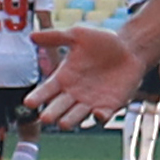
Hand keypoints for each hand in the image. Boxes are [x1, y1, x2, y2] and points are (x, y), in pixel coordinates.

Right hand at [27, 21, 152, 129]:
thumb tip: (32, 36)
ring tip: (63, 123)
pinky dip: (100, 117)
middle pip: (59, 107)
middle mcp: (74, 93)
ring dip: (71, 120)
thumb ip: (56, 37)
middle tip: (45, 117)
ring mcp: (91, 102)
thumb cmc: (103, 42)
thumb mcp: (78, 35)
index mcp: (64, 77)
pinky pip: (102, 115)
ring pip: (77, 115)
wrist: (130, 48)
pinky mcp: (109, 106)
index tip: (29, 102)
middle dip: (52, 113)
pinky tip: (97, 113)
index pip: (47, 90)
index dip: (38, 96)